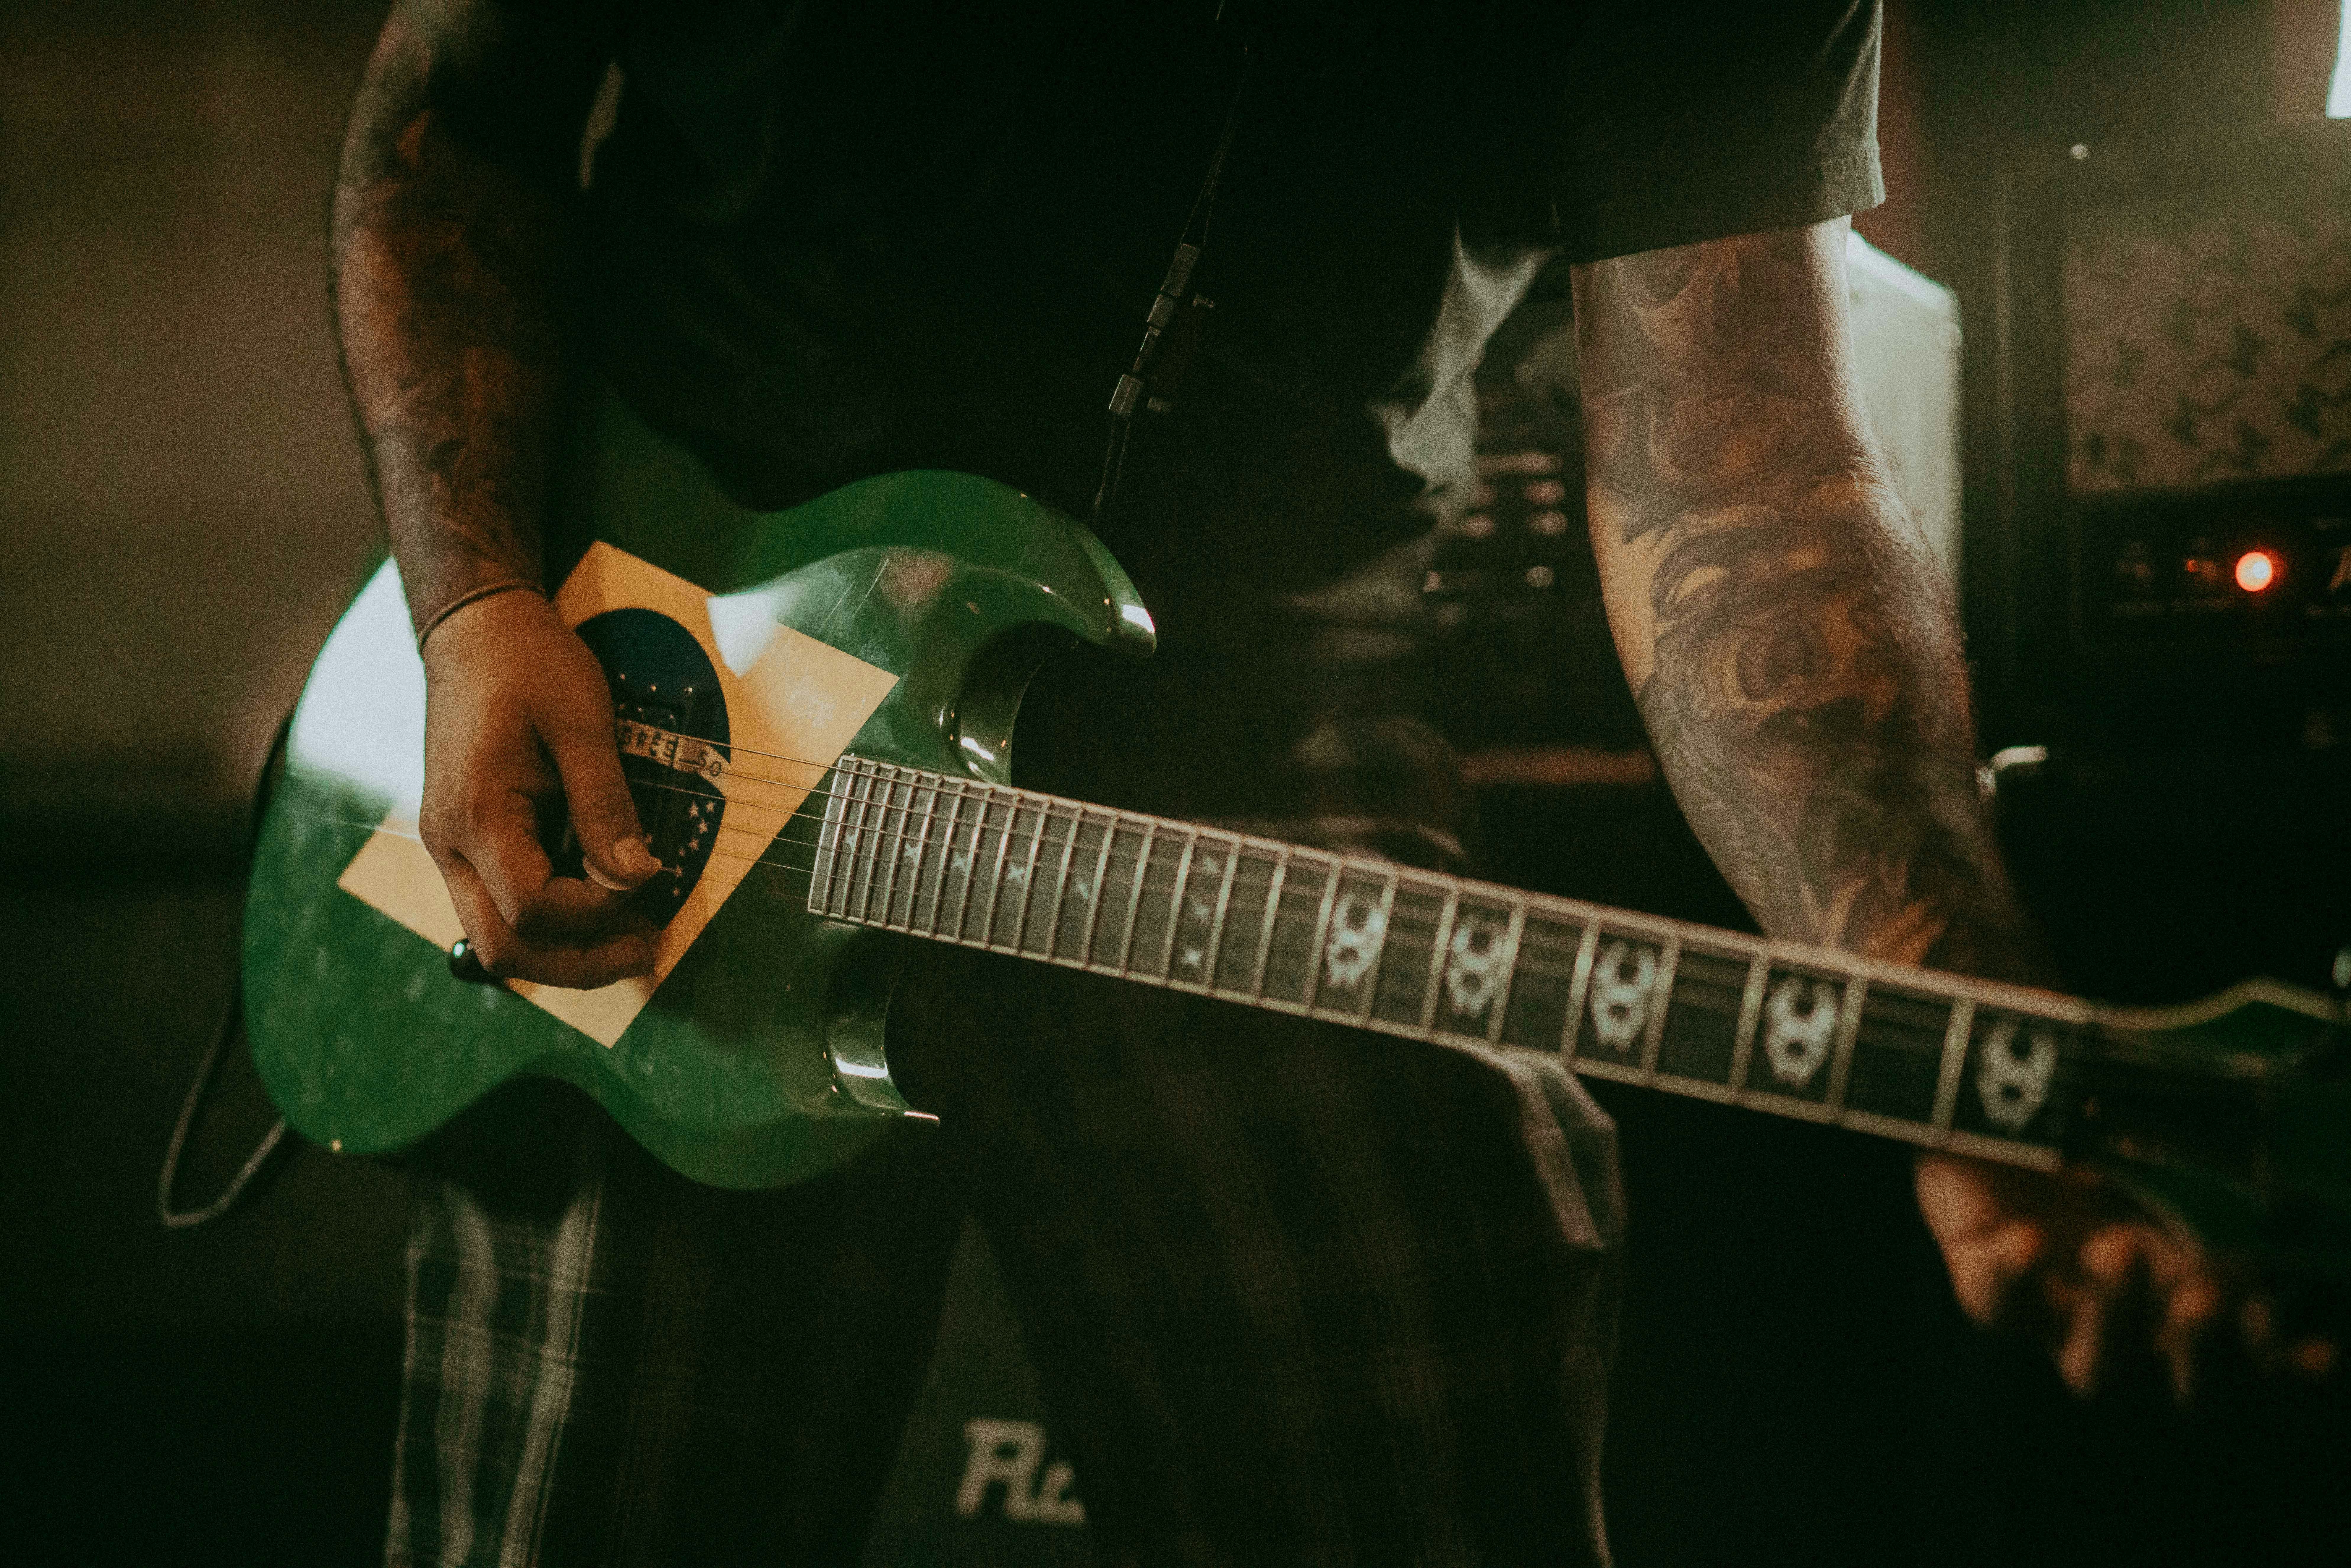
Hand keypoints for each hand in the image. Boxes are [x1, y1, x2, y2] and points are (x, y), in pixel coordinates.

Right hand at [418, 588, 661, 987]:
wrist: (477, 633)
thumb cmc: (530, 666)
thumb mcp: (582, 724)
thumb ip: (606, 805)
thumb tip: (639, 876)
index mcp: (475, 815)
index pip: (533, 906)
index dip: (598, 912)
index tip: (652, 883)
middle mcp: (449, 845)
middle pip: (504, 947)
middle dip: (580, 965)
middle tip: (648, 951)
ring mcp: (451, 849)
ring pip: (496, 939)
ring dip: (564, 955)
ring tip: (631, 941)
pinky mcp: (466, 844)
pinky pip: (500, 908)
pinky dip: (549, 926)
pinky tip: (597, 913)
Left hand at [1915, 1153, 2336, 1400]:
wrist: (1995, 1087)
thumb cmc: (2106, 1111)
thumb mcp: (2172, 1126)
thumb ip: (2225, 1151)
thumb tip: (2299, 1151)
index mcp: (2199, 1288)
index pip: (2262, 1360)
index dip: (2290, 1366)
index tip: (2317, 1346)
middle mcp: (2138, 1317)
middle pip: (2190, 1388)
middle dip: (2206, 1354)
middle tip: (2208, 1296)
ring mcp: (2059, 1308)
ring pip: (2093, 1368)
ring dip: (2114, 1318)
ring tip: (2118, 1250)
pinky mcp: (1985, 1278)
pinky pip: (1993, 1303)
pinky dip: (2013, 1279)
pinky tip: (2030, 1242)